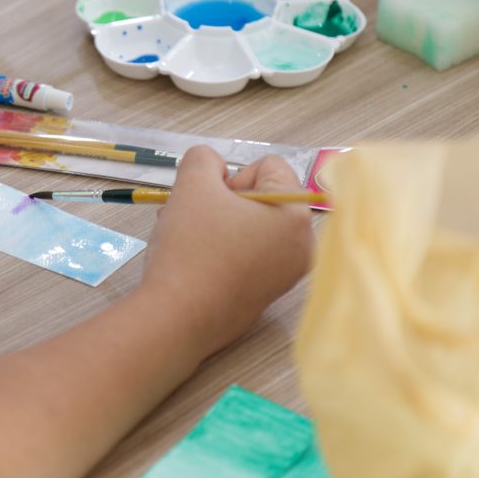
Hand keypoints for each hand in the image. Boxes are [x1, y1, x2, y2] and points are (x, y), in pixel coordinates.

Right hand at [138, 147, 312, 355]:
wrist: (177, 318)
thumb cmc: (190, 248)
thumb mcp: (192, 185)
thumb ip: (203, 159)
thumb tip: (213, 167)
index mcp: (296, 215)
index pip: (268, 166)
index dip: (231, 177)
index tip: (208, 201)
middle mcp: (302, 246)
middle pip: (260, 198)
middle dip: (222, 202)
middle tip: (193, 219)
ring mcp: (285, 275)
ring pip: (248, 227)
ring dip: (215, 224)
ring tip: (186, 239)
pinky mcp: (264, 296)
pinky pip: (246, 256)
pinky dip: (221, 251)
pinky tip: (194, 262)